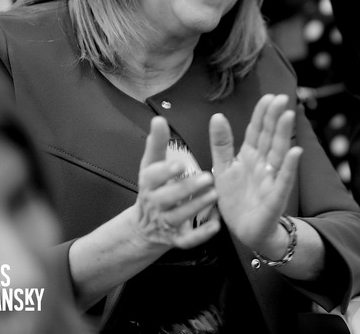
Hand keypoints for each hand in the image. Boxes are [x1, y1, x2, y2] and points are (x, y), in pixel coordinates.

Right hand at [131, 116, 220, 250]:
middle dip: (186, 188)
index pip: (152, 177)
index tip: (179, 164)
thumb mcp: (151, 165)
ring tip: (214, 195)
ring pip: (178, 217)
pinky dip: (201, 235)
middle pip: (167, 198)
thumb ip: (156, 143)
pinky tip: (216, 225)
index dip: (165, 172)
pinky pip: (187, 240)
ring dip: (196, 206)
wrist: (144, 227)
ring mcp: (164, 222)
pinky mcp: (176, 239)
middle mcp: (155, 204)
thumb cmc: (153, 188)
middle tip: (207, 178)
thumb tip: (158, 119)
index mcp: (148, 183)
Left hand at [210, 94, 302, 253]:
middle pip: (269, 137)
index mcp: (249, 156)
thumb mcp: (222, 168)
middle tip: (281, 98)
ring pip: (278, 153)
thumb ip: (221, 143)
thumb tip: (217, 115)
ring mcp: (271, 179)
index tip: (268, 97)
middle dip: (275, 118)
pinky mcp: (275, 197)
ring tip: (287, 116)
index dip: (262, 114)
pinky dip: (288, 167)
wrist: (244, 230)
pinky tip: (294, 152)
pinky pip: (283, 180)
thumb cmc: (235, 199)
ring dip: (283, 135)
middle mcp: (263, 164)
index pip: (256, 131)